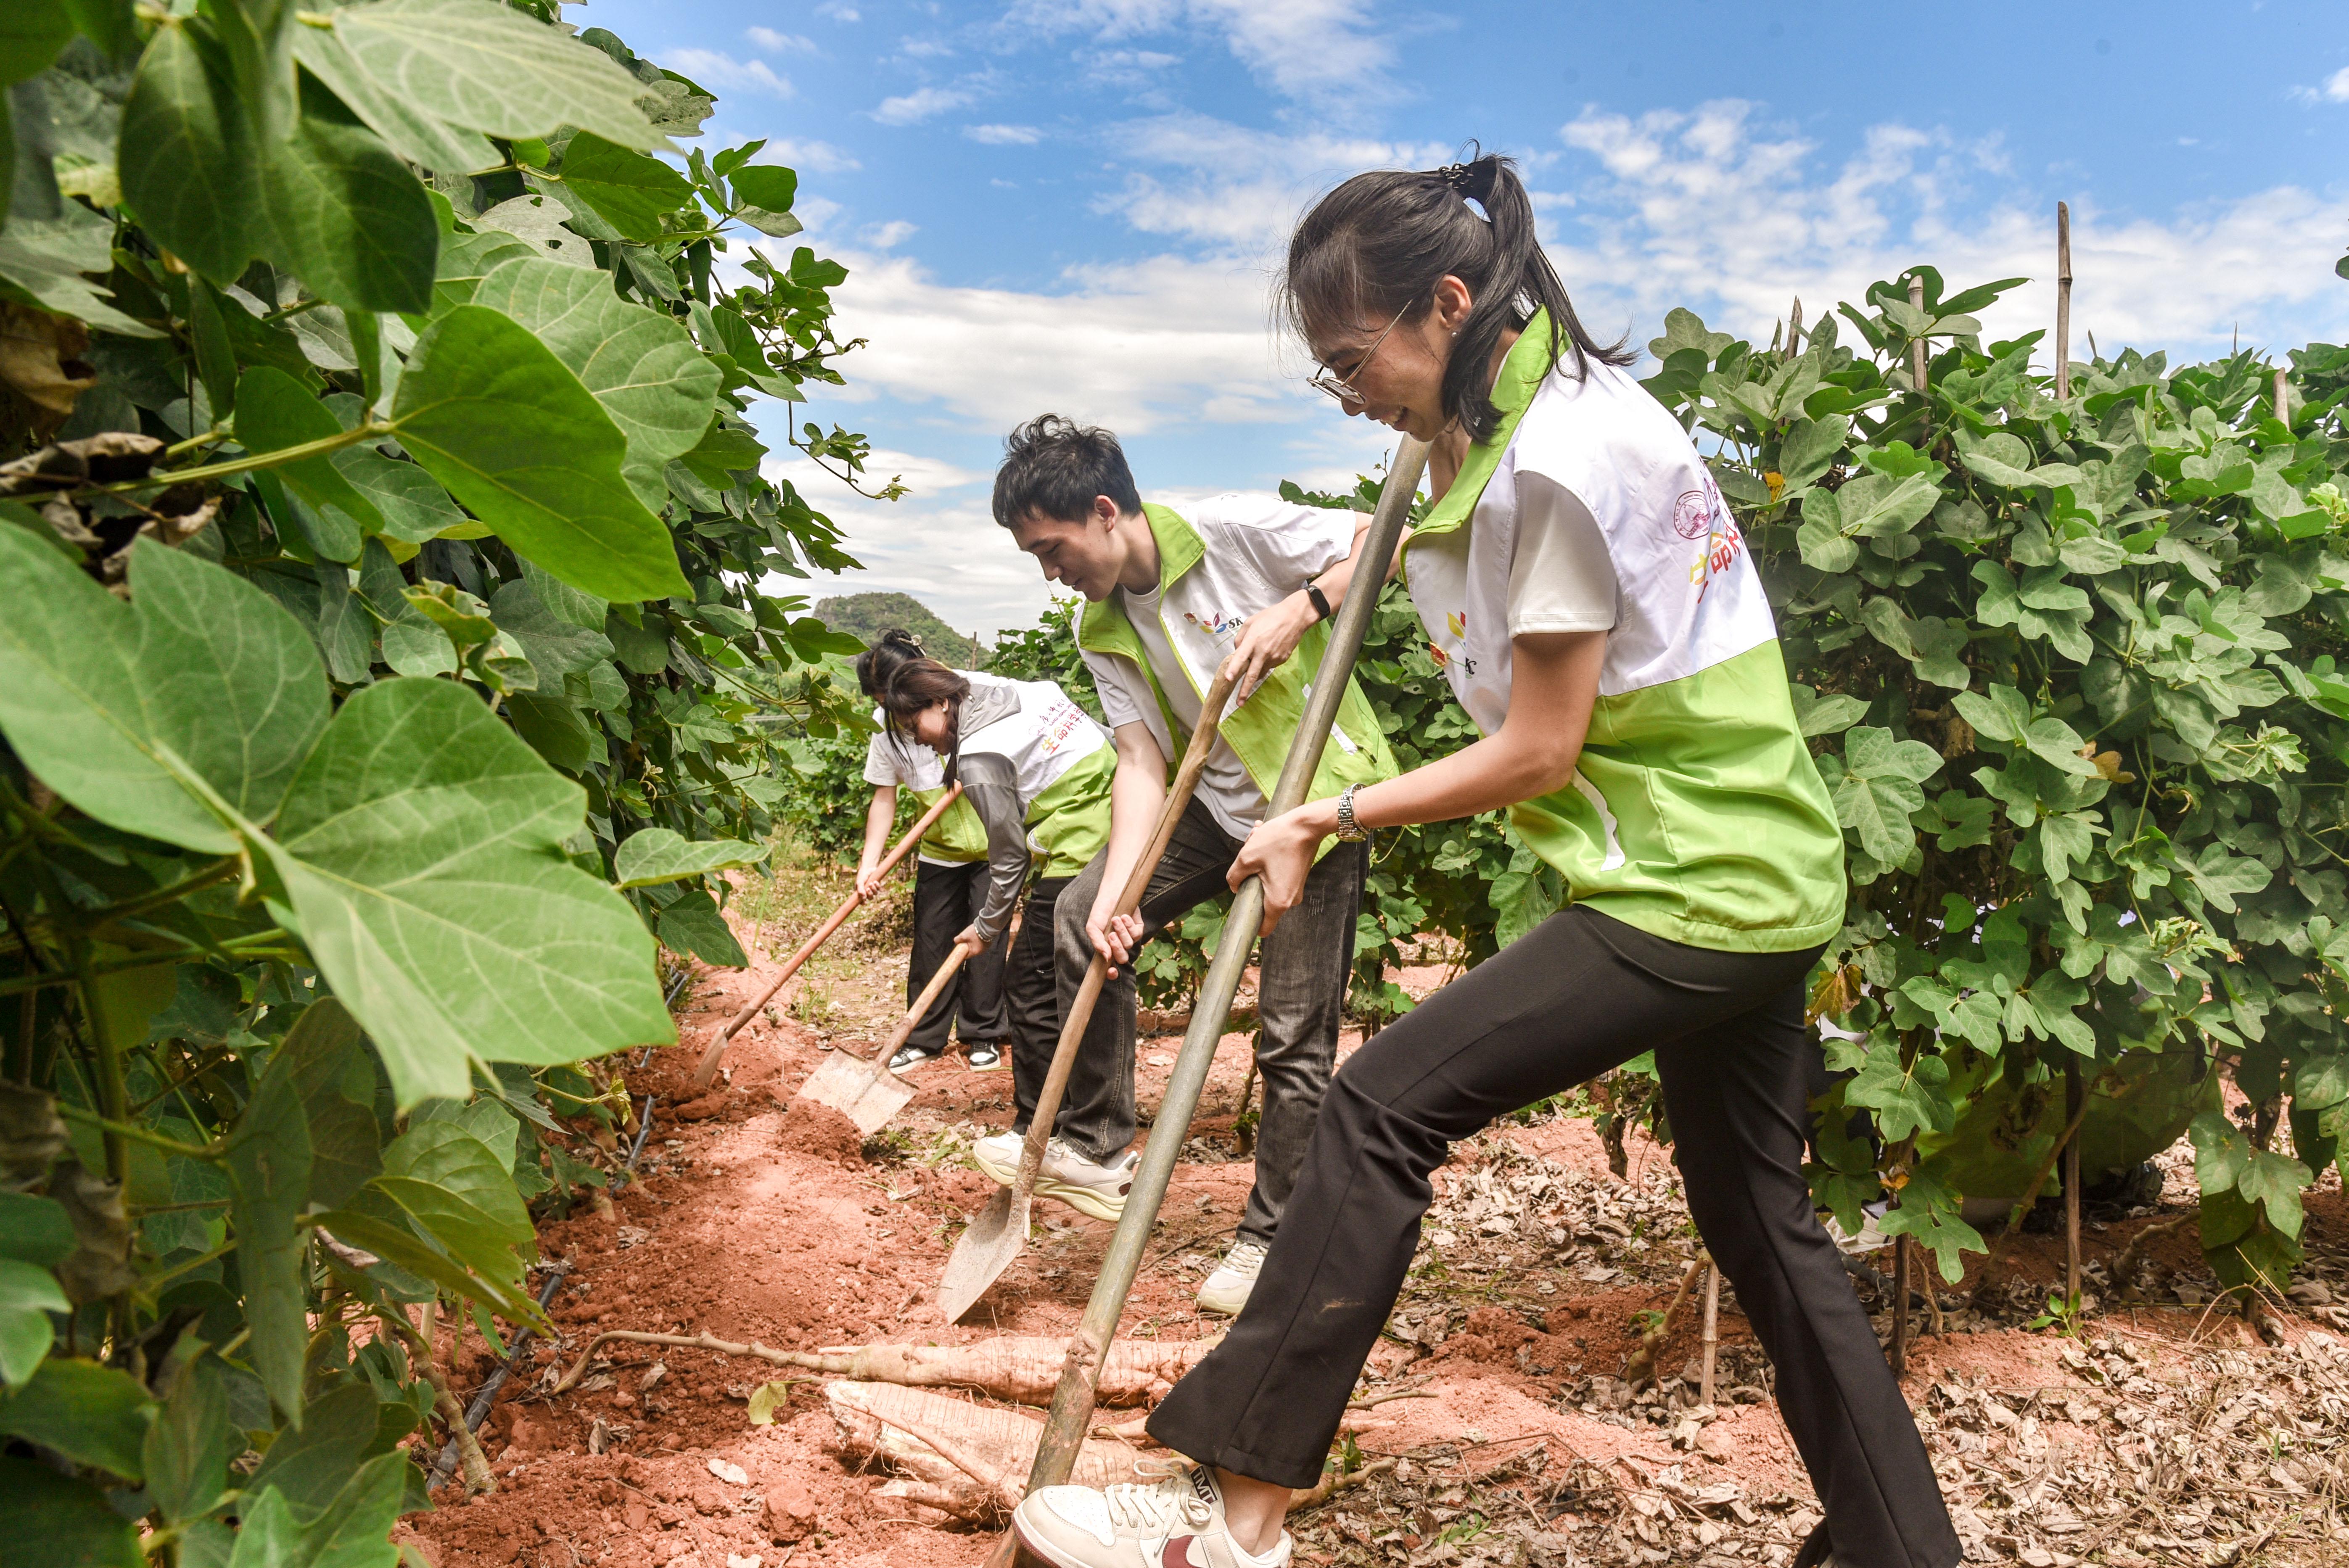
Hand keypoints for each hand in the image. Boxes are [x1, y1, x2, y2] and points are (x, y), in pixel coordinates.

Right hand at [855, 862, 885, 899]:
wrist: (867, 868)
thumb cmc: (862, 876)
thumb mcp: (860, 883)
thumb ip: (860, 890)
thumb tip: (864, 899)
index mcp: (861, 892)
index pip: (862, 901)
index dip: (863, 903)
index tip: (864, 902)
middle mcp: (867, 892)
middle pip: (870, 898)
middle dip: (870, 894)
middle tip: (867, 888)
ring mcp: (872, 889)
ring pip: (875, 894)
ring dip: (873, 889)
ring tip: (871, 883)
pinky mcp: (877, 885)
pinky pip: (879, 889)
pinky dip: (877, 886)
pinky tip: (875, 881)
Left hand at [953, 924, 990, 959]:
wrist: (986, 925)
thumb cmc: (974, 932)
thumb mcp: (963, 935)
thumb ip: (957, 940)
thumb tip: (956, 941)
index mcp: (975, 952)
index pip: (966, 955)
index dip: (962, 952)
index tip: (960, 948)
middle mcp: (981, 951)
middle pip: (971, 950)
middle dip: (968, 946)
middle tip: (965, 939)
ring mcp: (986, 947)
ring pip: (976, 947)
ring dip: (973, 943)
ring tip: (972, 936)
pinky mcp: (988, 943)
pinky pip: (981, 943)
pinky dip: (978, 941)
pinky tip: (977, 935)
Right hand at [1085, 896, 1146, 976]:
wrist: (1112, 894)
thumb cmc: (1100, 911)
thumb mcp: (1093, 926)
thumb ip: (1097, 943)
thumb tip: (1106, 958)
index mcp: (1106, 948)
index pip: (1110, 968)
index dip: (1112, 974)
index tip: (1111, 971)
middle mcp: (1119, 946)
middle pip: (1122, 958)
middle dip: (1117, 947)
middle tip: (1111, 935)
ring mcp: (1129, 938)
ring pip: (1129, 945)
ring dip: (1121, 931)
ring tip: (1115, 919)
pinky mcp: (1138, 928)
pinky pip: (1137, 934)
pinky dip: (1129, 925)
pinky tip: (1123, 916)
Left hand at [1223, 592, 1318, 700]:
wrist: (1295, 618)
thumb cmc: (1271, 616)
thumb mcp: (1250, 622)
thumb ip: (1240, 638)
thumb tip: (1237, 651)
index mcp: (1253, 641)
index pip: (1241, 657)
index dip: (1234, 669)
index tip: (1229, 679)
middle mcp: (1263, 652)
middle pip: (1252, 675)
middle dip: (1245, 691)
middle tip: (1239, 703)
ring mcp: (1274, 658)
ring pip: (1260, 672)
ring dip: (1254, 674)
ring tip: (1253, 669)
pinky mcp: (1281, 660)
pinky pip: (1269, 666)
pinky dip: (1264, 665)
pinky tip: (1267, 655)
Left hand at [1228, 801, 1332, 933]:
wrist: (1307, 824)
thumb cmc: (1278, 839)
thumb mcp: (1246, 857)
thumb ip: (1234, 877)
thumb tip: (1234, 887)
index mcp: (1278, 902)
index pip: (1263, 928)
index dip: (1249, 920)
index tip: (1241, 905)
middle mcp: (1290, 900)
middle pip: (1262, 901)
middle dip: (1250, 879)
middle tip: (1248, 855)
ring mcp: (1295, 890)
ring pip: (1267, 885)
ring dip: (1258, 866)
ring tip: (1257, 841)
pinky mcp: (1297, 879)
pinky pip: (1277, 877)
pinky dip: (1269, 862)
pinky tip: (1266, 842)